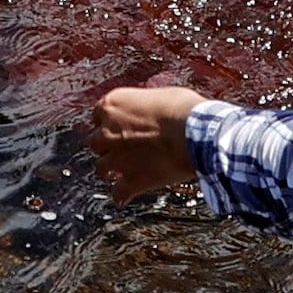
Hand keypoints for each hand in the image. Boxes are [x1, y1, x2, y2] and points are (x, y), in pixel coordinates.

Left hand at [89, 82, 210, 202]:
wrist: (195, 134)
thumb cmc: (183, 110)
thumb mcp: (159, 95)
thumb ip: (143, 106)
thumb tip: (149, 111)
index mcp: (111, 106)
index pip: (98, 117)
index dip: (110, 124)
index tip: (120, 128)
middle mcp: (107, 132)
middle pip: (96, 143)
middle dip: (108, 146)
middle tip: (123, 148)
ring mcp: (117, 158)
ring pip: (101, 168)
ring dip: (110, 170)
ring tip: (121, 172)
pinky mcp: (130, 180)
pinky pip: (118, 193)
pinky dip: (122, 195)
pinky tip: (125, 197)